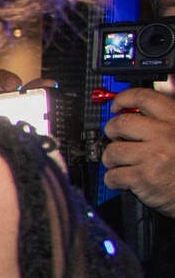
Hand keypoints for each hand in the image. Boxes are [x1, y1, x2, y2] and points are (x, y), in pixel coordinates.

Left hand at [104, 88, 174, 215]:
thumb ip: (163, 120)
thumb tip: (131, 110)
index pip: (143, 97)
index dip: (123, 99)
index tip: (116, 106)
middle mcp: (166, 134)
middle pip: (120, 123)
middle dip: (112, 132)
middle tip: (116, 138)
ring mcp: (154, 156)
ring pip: (112, 150)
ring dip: (112, 159)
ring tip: (123, 163)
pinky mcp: (144, 177)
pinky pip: (113, 175)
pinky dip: (114, 179)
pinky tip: (126, 179)